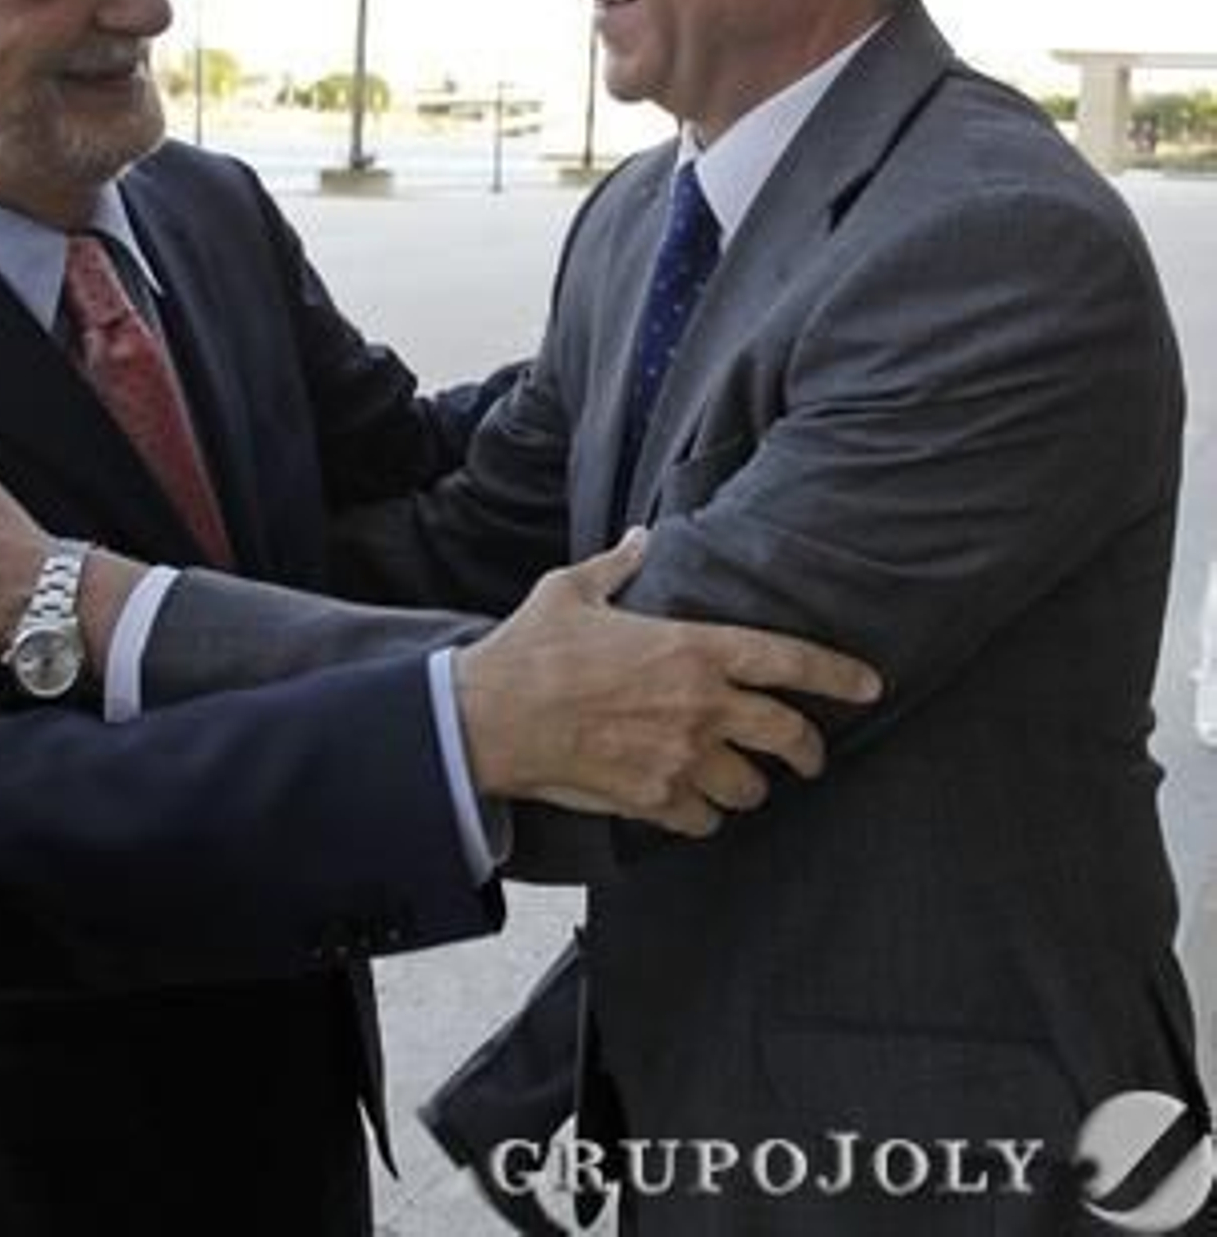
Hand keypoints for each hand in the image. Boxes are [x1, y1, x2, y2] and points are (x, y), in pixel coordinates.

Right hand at [454, 529, 881, 837]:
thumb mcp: (572, 589)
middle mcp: (698, 707)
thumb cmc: (531, 649)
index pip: (788, 660)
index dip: (837, 674)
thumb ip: (618, 565)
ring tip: (735, 780)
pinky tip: (688, 803)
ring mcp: (680, 759)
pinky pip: (705, 821)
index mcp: (690, 648)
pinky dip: (703, 816)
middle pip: (787, 737)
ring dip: (748, 786)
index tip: (869, 685)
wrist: (490, 719)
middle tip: (809, 756)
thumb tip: (640, 538)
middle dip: (808, 751)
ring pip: (750, 789)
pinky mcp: (653, 801)